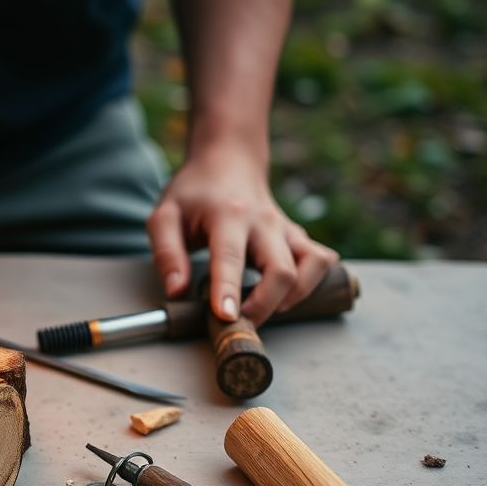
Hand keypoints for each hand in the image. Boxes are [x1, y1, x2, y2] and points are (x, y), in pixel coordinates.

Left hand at [146, 144, 338, 325]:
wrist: (227, 162)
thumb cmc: (193, 194)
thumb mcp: (164, 216)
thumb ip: (167, 254)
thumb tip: (176, 291)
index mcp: (227, 215)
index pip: (230, 257)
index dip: (229, 289)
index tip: (227, 317)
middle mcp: (263, 222)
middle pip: (281, 270)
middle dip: (265, 306)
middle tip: (239, 323)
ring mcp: (285, 228)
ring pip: (311, 266)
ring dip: (294, 297)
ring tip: (264, 309)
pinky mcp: (298, 236)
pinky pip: (321, 260)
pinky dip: (313, 282)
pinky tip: (287, 292)